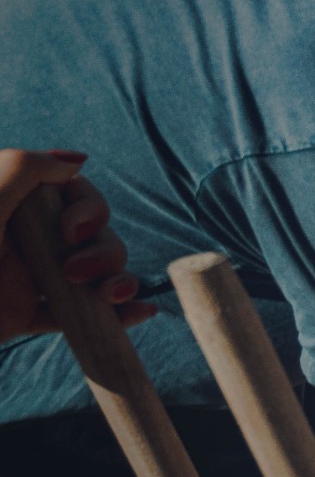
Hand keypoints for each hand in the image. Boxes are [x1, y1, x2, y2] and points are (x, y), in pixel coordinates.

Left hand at [0, 152, 149, 341]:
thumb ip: (27, 166)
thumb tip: (76, 161)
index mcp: (13, 203)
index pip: (74, 193)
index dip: (88, 208)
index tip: (68, 230)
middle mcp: (24, 236)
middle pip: (95, 234)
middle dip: (104, 250)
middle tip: (74, 271)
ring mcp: (29, 277)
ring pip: (96, 273)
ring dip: (117, 281)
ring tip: (107, 296)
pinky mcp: (28, 315)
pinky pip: (81, 314)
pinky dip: (115, 315)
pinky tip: (139, 312)